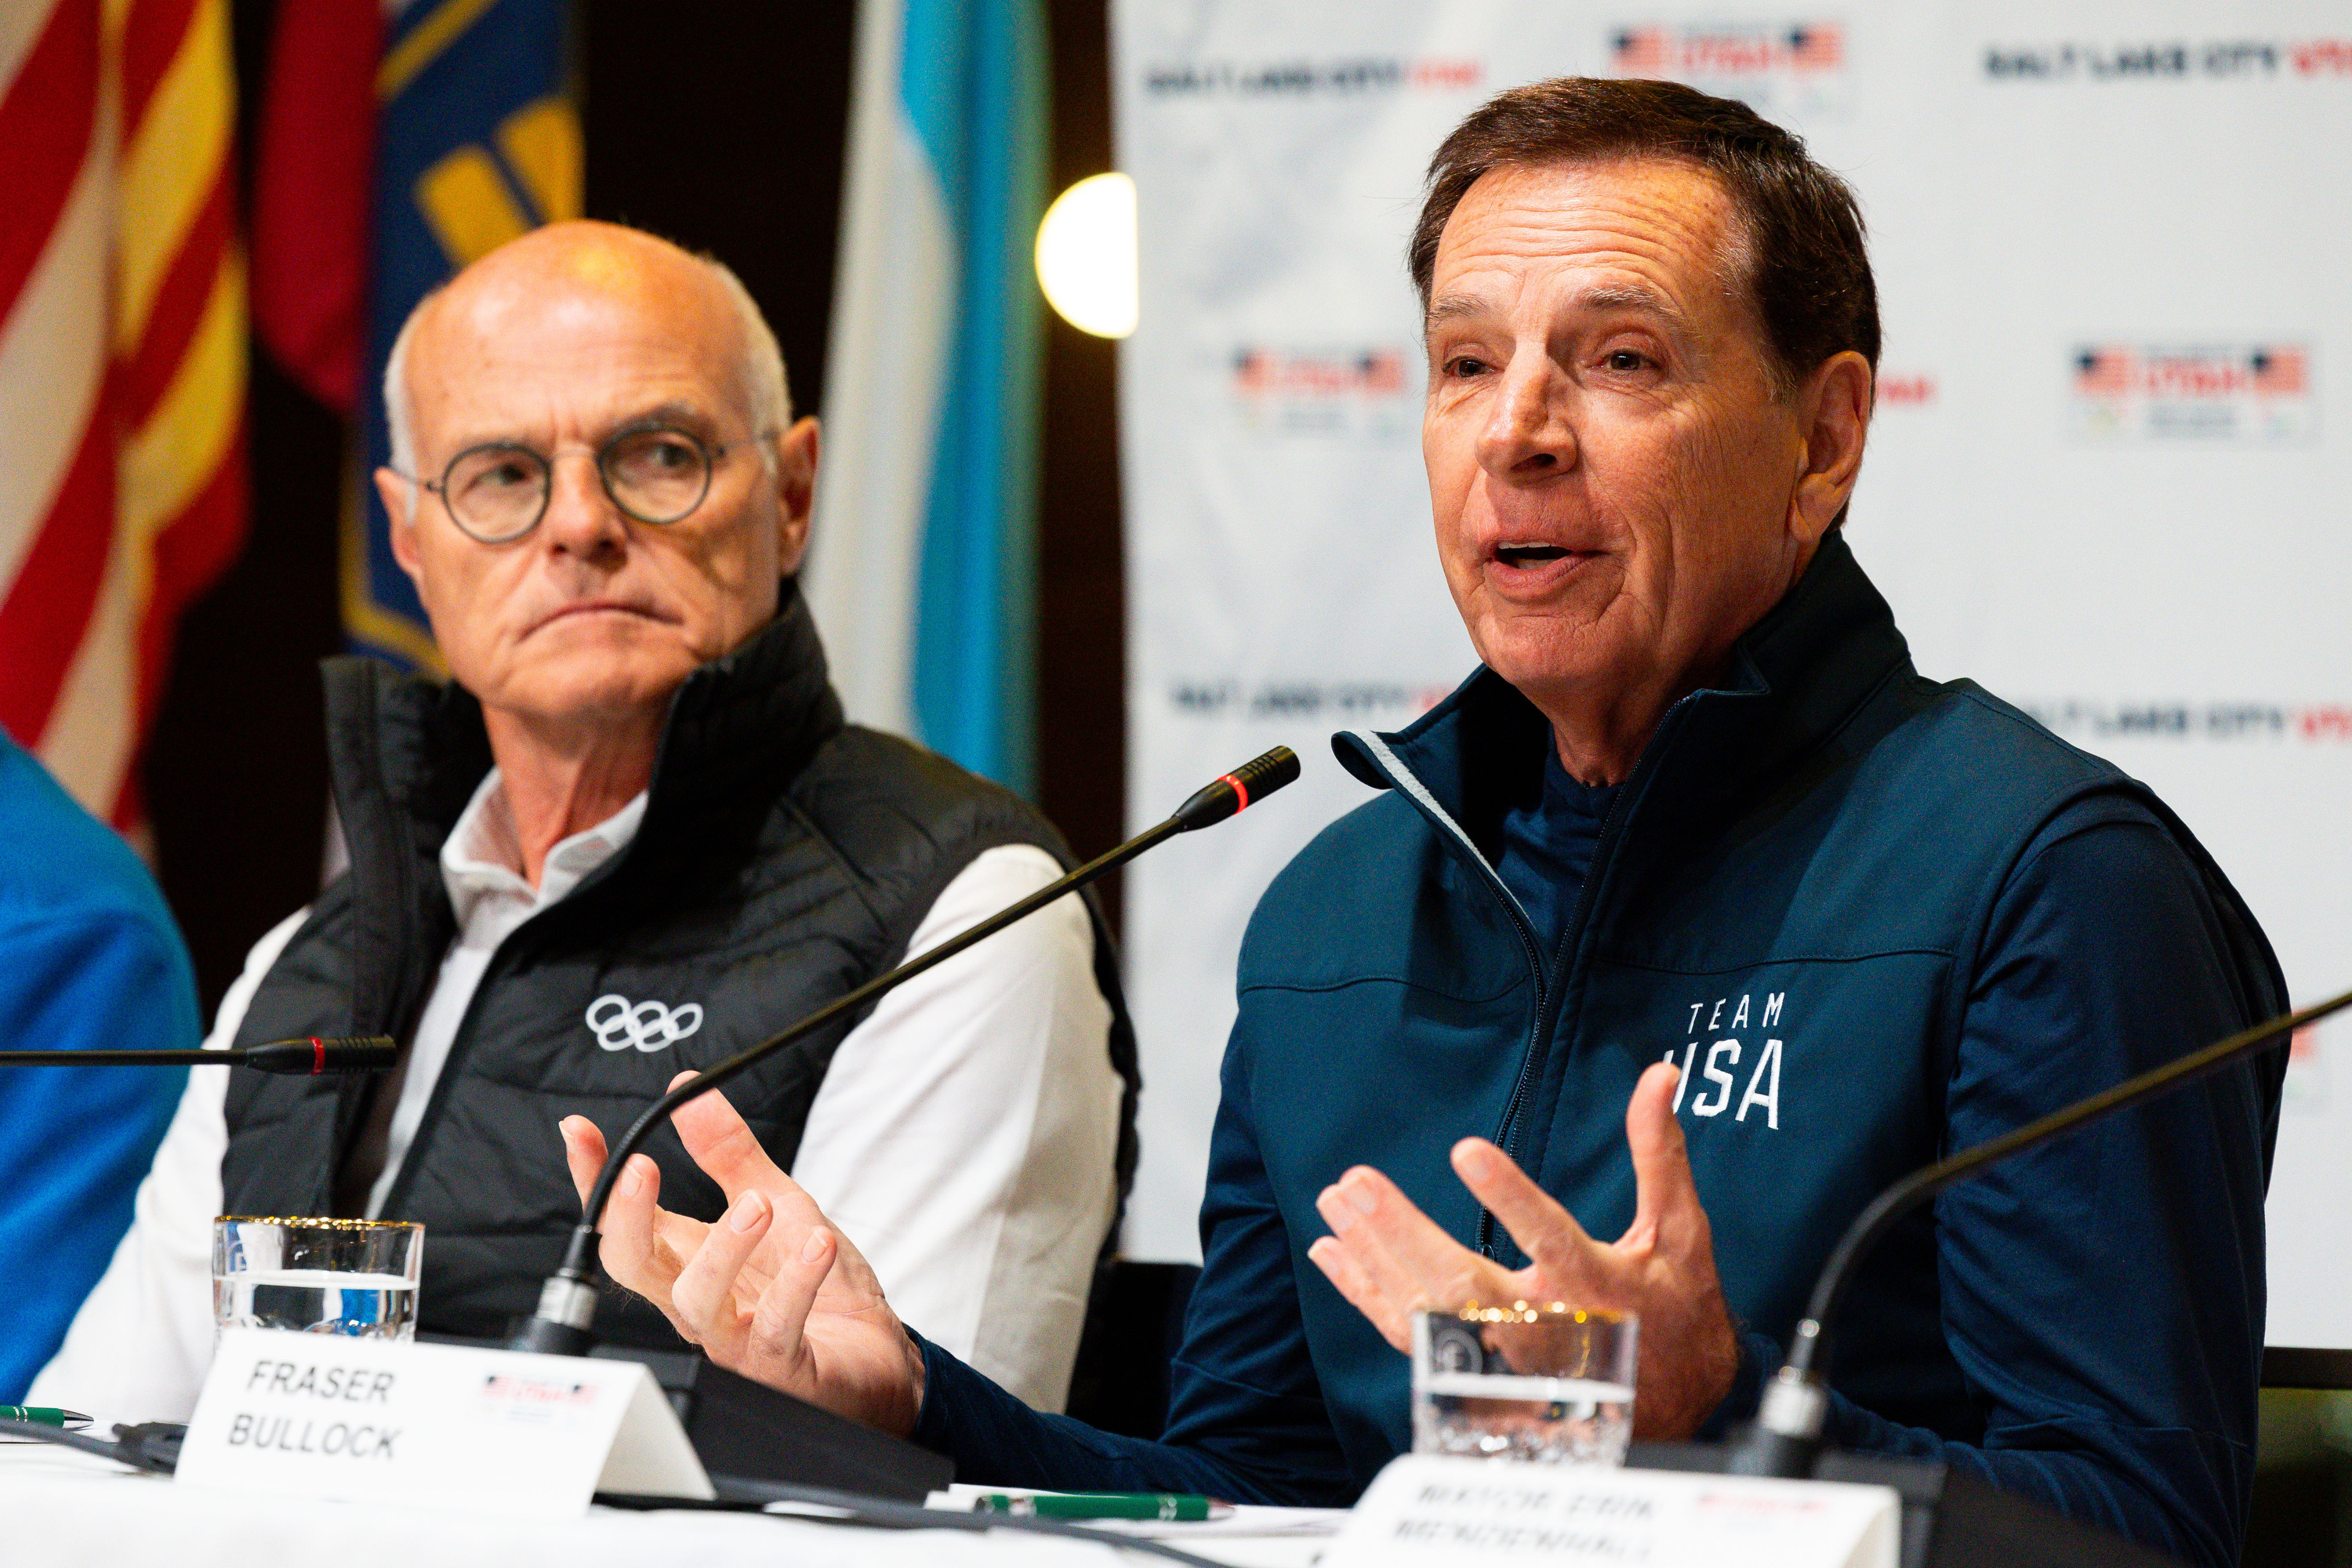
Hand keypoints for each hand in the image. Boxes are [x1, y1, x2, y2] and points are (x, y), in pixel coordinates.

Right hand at [559, 1072, 925, 1434]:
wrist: (872, 1355)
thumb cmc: (816, 1287)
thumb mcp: (775, 1199)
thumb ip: (728, 1150)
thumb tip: (687, 1090)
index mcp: (686, 1259)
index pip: (621, 1221)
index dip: (593, 1179)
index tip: (579, 1131)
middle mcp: (698, 1301)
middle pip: (634, 1266)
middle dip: (627, 1217)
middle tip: (641, 1167)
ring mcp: (733, 1338)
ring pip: (697, 1300)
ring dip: (724, 1248)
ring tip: (757, 1204)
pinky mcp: (779, 1364)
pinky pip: (776, 1326)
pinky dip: (797, 1282)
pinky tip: (818, 1244)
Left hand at [1305, 1061, 1738, 1438]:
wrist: (1674, 1410)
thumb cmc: (1677, 1312)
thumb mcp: (1680, 1232)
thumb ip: (1659, 1153)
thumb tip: (1660, 1074)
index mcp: (1600, 1290)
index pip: (1551, 1242)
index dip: (1511, 1198)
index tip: (1467, 1151)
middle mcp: (1547, 1331)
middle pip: (1466, 1286)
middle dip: (1403, 1232)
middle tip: (1355, 1183)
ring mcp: (1507, 1361)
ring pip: (1428, 1314)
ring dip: (1374, 1257)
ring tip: (1335, 1202)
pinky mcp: (1478, 1376)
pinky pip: (1411, 1339)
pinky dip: (1367, 1296)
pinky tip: (1332, 1252)